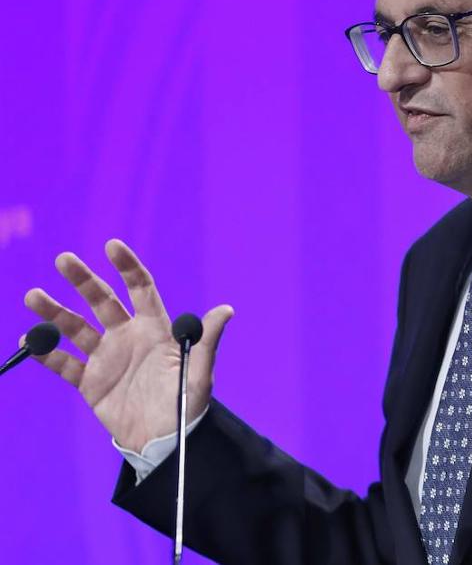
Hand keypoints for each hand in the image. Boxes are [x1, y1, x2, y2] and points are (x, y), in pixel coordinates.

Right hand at [23, 239, 232, 451]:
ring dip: (55, 313)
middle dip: (83, 280)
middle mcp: (127, 337)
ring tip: (33, 296)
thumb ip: (207, 340)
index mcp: (154, 329)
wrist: (164, 441)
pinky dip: (47, 353)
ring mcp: (106, 357)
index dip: (127, 267)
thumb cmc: (187, 404)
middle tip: (63, 259)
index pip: (140, 289)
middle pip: (102, 301)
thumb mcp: (199, 372)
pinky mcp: (89, 382)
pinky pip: (64, 364)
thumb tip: (227, 310)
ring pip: (76, 327)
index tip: (111, 246)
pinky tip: (29, 340)